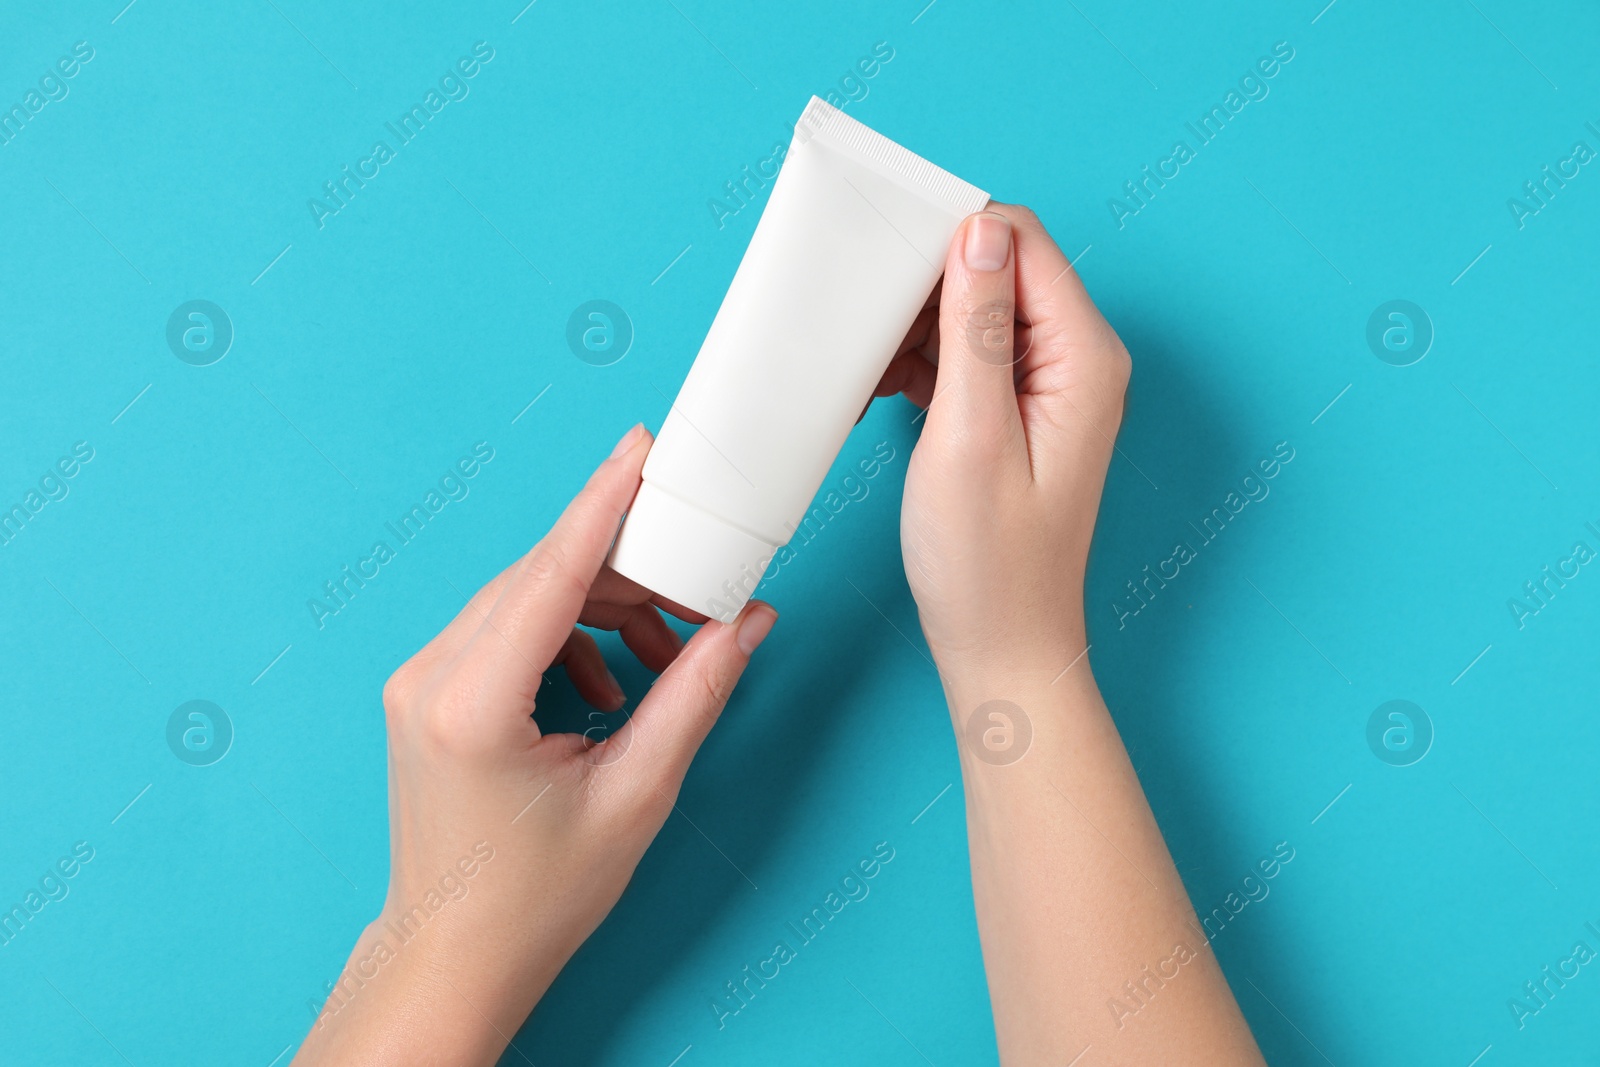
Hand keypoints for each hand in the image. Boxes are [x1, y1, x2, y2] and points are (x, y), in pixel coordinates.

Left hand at [293, 424, 777, 1066]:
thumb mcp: (635, 795)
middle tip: (696, 570)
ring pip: (523, 598)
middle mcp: (431, 678)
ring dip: (601, 607)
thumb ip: (694, 696)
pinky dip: (567, 638)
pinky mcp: (426, 692)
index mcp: (474, 703)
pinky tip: (610, 686)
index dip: (603, 504)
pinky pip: (505, 630)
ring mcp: (419, 682)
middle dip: (624, 566)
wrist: (455, 954)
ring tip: (667, 652)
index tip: (641, 450)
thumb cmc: (536, 897)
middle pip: (540, 576)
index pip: (550, 573)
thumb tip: (745, 624)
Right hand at [875, 208, 1262, 1063]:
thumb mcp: (970, 437)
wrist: (1002, 649)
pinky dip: (916, 362)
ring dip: (910, 327)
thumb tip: (977, 231)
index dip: (947, 235)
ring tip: (862, 374)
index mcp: (1083, 356)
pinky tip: (875, 393)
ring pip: (970, 308)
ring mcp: (1047, 384)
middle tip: (859, 325)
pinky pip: (961, 353)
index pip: (1018, 240)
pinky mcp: (1015, 410)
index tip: (880, 264)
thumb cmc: (989, 565)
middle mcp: (1076, 359)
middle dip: (920, 283)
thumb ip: (977, 330)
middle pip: (993, 267)